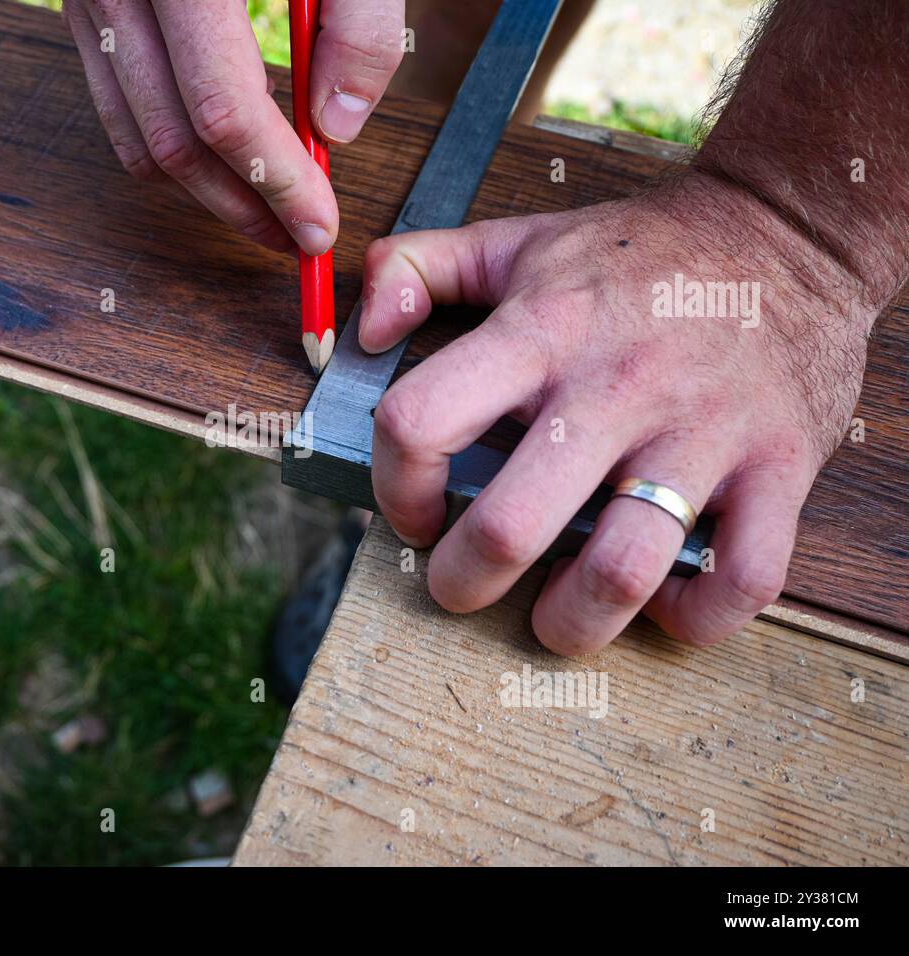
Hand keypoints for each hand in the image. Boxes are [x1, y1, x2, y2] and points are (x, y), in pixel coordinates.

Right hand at [64, 0, 404, 253]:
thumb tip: (339, 128)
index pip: (221, 110)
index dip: (275, 182)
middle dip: (241, 207)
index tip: (319, 224)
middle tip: (297, 236)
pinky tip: (225, 153)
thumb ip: (357, 21)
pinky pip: (117, 103)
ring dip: (204, 191)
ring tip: (268, 207)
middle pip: (172, 143)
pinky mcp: (86, 3)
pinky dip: (172, 145)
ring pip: (136, 138)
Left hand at [359, 171, 875, 654]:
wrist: (788, 230)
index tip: (414, 509)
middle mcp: (617, 387)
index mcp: (540, 331)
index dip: (396, 485)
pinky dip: (695, 615)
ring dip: (569, 621)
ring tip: (551, 614)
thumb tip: (362, 333)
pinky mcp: (779, 467)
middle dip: (463, 581)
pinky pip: (743, 579)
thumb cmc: (638, 254)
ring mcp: (703, 433)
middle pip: (511, 526)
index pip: (421, 421)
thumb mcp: (516, 240)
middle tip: (459, 584)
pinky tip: (661, 598)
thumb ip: (418, 270)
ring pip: (622, 570)